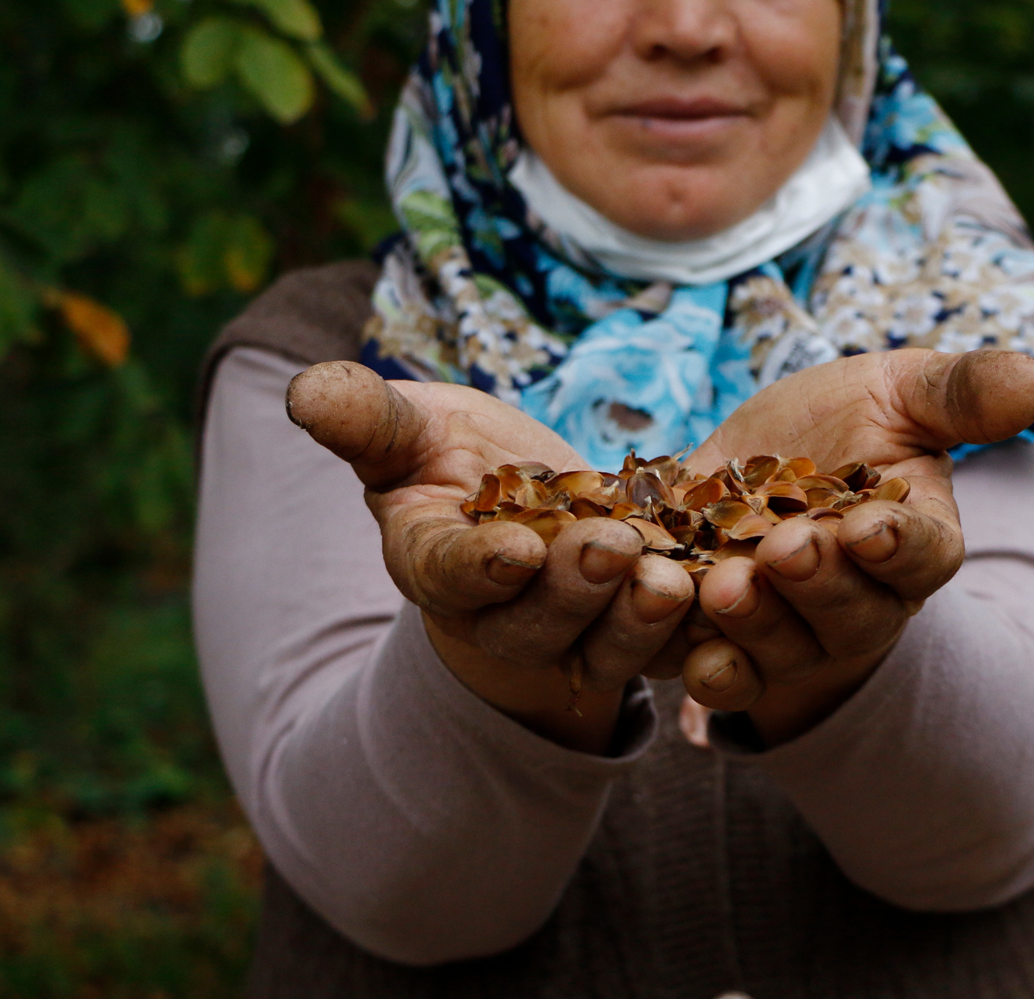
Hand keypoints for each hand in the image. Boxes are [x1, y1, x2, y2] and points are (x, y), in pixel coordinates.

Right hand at [286, 361, 694, 752]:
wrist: (517, 500)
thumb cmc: (447, 456)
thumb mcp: (407, 427)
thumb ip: (363, 418)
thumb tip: (301, 390)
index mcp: (434, 565)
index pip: (452, 575)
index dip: (482, 568)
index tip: (515, 549)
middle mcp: (501, 615)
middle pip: (538, 619)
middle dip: (575, 589)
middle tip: (612, 549)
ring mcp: (573, 633)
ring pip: (608, 641)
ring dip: (641, 617)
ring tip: (676, 578)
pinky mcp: (637, 632)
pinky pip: (671, 643)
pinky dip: (701, 629)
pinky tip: (732, 592)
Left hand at [680, 349, 1033, 741]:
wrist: (747, 455)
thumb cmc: (842, 422)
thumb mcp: (899, 391)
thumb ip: (963, 392)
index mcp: (916, 543)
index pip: (925, 559)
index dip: (900, 549)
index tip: (870, 528)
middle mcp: (862, 604)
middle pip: (853, 618)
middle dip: (820, 586)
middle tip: (785, 549)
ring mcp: (793, 635)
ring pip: (783, 654)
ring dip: (755, 628)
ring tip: (722, 584)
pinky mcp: (725, 646)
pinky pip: (720, 676)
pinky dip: (700, 665)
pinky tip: (681, 645)